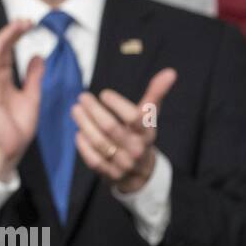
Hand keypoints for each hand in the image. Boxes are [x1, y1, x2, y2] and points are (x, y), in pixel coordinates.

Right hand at [0, 19, 45, 179]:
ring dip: (4, 37)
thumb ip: (33, 77)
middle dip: (10, 32)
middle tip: (25, 20)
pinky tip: (5, 41)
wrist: (10, 150)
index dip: (14, 36)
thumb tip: (37, 56)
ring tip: (18, 25)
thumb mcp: (32, 96)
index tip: (28, 24)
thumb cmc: (17, 127)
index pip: (4, 52)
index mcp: (0, 79)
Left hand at [71, 67, 176, 192]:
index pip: (134, 117)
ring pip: (100, 142)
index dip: (118, 104)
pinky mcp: (109, 173)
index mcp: (147, 133)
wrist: (141, 174)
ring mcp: (123, 163)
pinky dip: (83, 146)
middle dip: (94, 111)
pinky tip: (78, 133)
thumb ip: (155, 95)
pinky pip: (93, 160)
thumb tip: (170, 72)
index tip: (104, 94)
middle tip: (83, 97)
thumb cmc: (141, 136)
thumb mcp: (149, 118)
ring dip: (84, 124)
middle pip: (112, 128)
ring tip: (76, 110)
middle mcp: (136, 149)